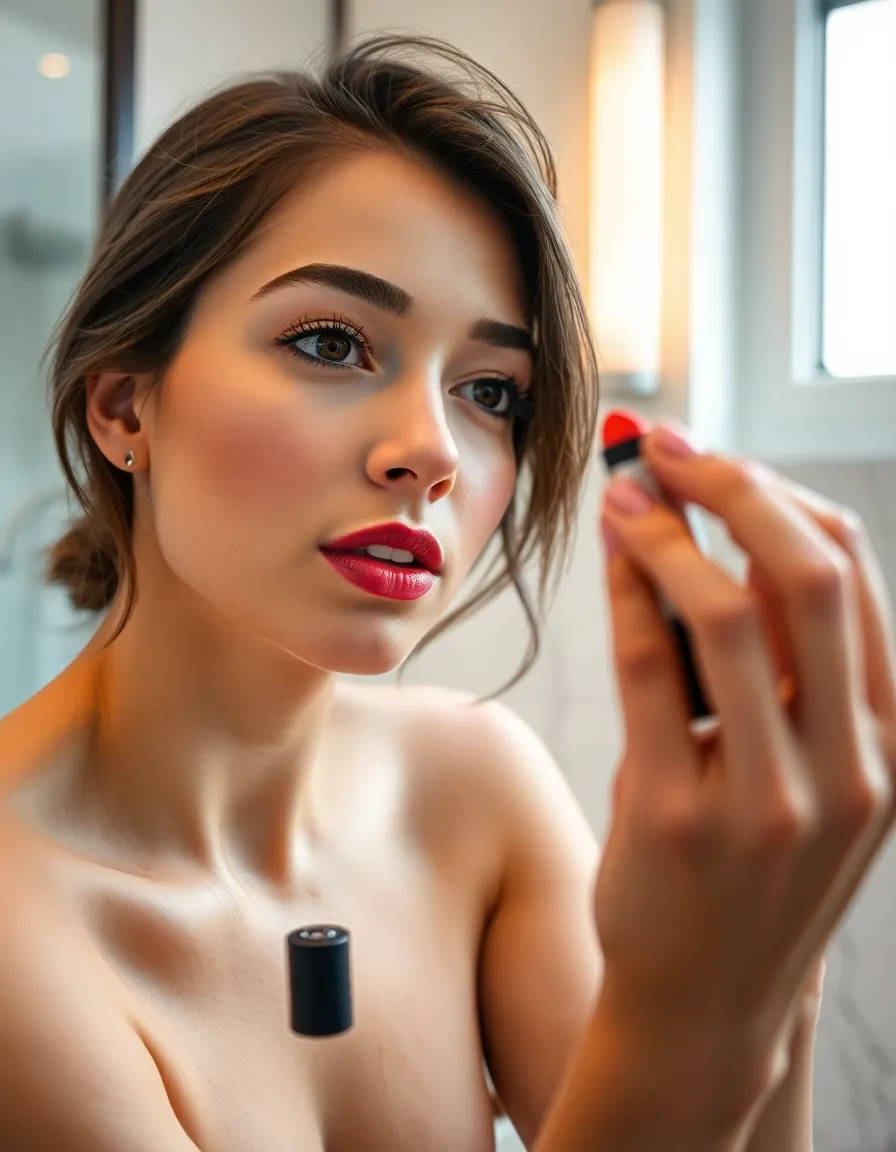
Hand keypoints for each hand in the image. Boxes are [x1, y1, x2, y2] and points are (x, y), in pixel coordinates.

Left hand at [593, 421, 895, 1132]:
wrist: (709, 1003)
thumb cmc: (749, 863)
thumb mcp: (802, 768)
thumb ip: (778, 663)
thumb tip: (715, 525)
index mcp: (893, 742)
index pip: (854, 577)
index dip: (780, 496)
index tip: (717, 455)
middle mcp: (853, 770)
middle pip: (808, 577)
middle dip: (733, 487)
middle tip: (665, 445)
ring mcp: (770, 801)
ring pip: (726, 614)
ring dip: (668, 530)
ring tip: (624, 490)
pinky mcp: (676, 821)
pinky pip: (649, 670)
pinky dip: (627, 590)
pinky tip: (607, 550)